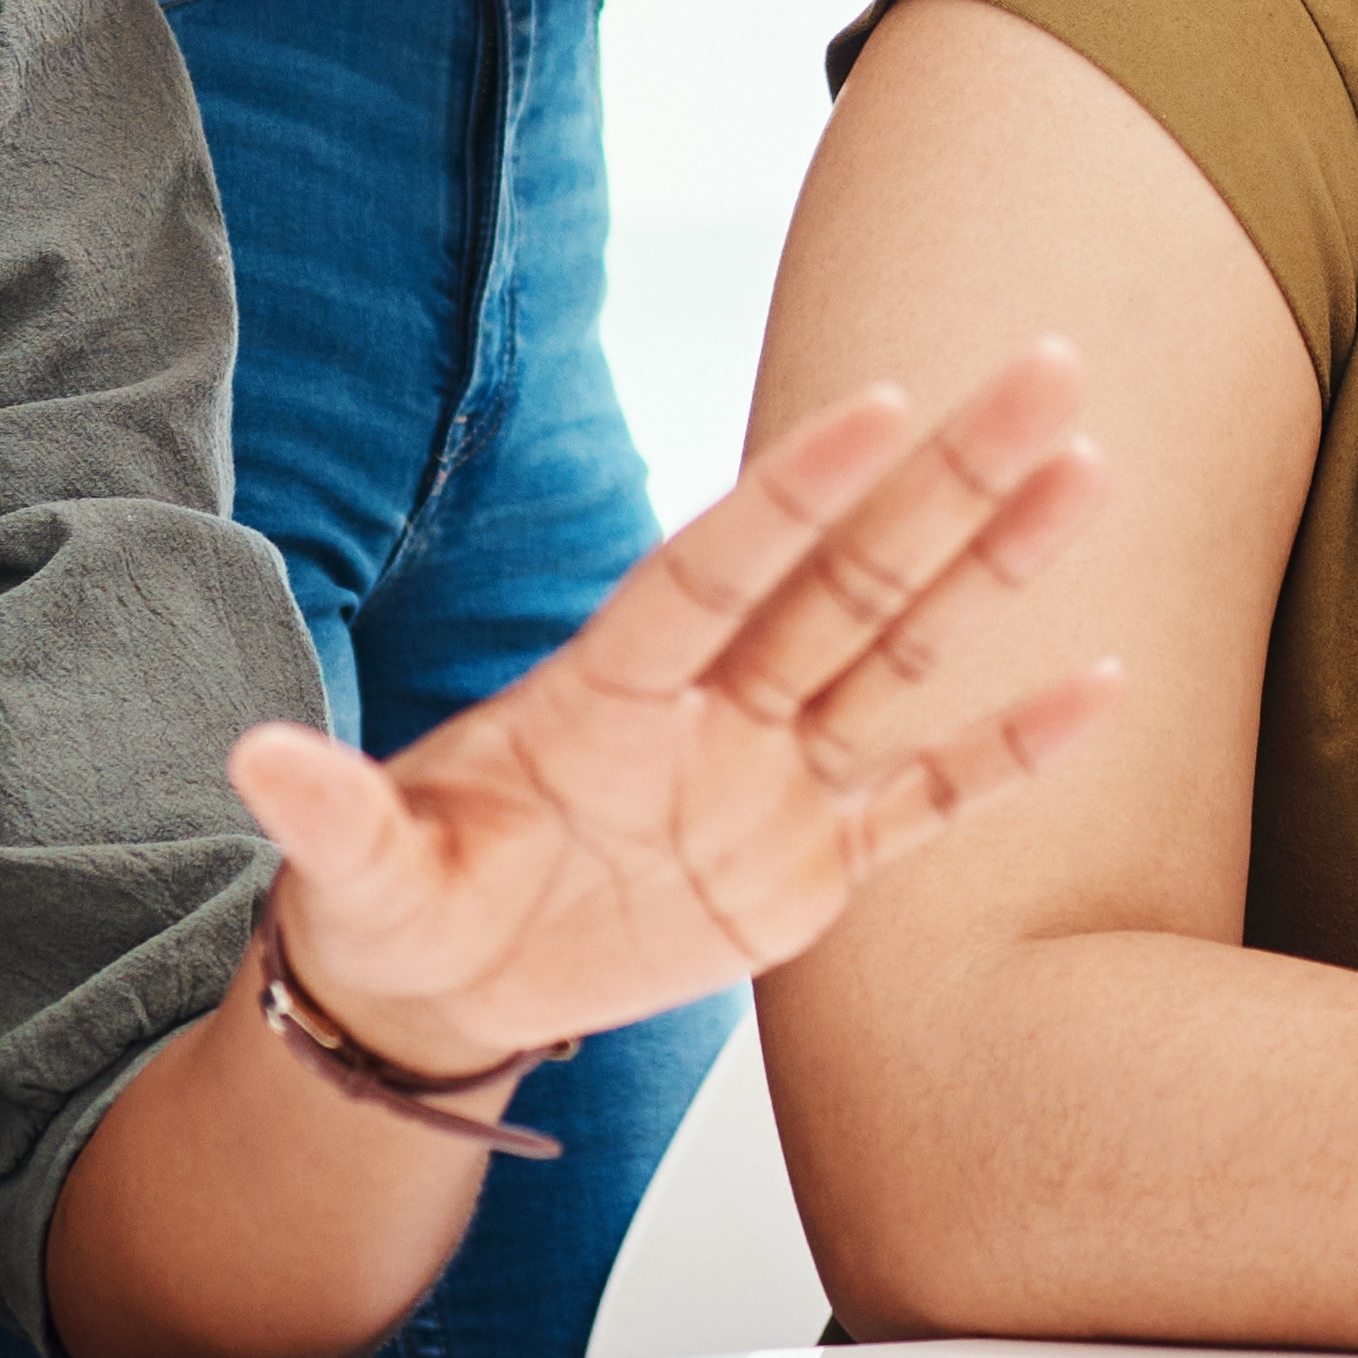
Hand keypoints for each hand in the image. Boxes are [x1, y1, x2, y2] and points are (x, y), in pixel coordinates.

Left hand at [243, 342, 1120, 1082]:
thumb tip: (253, 758)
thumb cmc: (399, 904)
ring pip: (906, 657)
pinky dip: (1011, 751)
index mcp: (606, 692)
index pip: (717, 570)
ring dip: (1001, 568)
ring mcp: (770, 780)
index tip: (877, 401)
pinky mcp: (811, 864)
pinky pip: (927, 801)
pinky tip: (1104, 683)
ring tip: (1093, 470)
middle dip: (949, 476)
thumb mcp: (357, 874)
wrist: (447, 988)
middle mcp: (709, 711)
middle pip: (849, 575)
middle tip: (1047, 369)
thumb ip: (333, 816)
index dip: (793, 491)